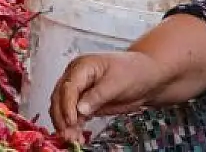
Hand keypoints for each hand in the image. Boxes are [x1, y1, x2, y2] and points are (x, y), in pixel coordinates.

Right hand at [50, 52, 166, 143]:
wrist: (146, 78)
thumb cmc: (133, 71)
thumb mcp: (116, 82)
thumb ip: (97, 96)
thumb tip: (80, 109)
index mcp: (82, 66)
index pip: (68, 87)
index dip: (67, 106)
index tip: (71, 121)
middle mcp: (76, 77)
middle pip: (59, 98)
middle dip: (62, 117)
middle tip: (67, 134)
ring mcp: (79, 91)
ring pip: (62, 109)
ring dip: (65, 124)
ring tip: (72, 138)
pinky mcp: (84, 103)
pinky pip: (73, 116)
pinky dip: (73, 127)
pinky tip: (76, 135)